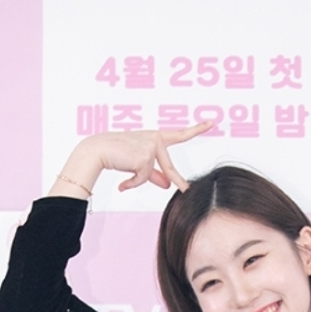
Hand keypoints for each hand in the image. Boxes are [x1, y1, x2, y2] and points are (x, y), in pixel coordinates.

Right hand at [93, 121, 212, 191]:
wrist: (98, 150)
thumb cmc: (116, 155)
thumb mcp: (138, 165)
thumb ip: (155, 174)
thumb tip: (168, 185)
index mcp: (155, 137)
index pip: (179, 135)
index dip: (197, 129)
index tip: (212, 122)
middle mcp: (156, 138)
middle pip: (169, 168)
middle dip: (179, 182)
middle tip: (188, 189)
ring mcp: (151, 146)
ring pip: (150, 174)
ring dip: (137, 179)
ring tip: (124, 172)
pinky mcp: (145, 156)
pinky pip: (142, 178)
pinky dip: (132, 182)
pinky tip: (122, 178)